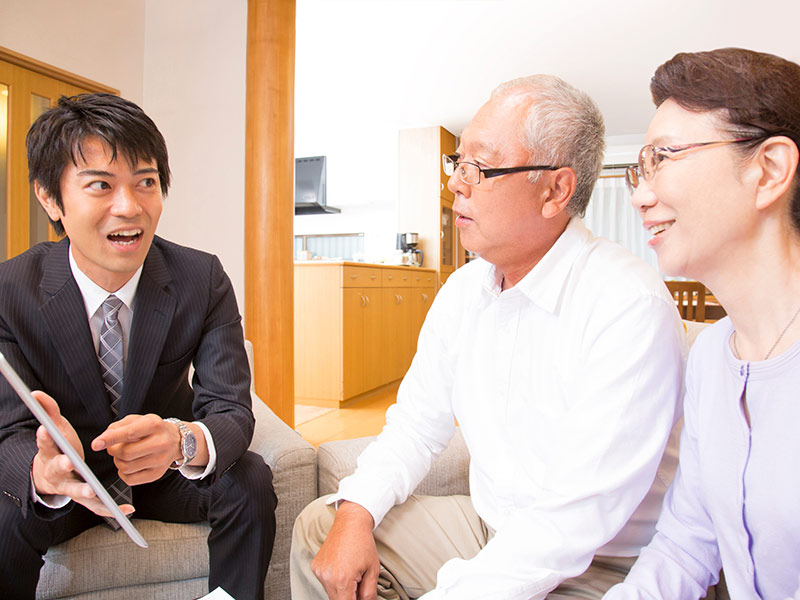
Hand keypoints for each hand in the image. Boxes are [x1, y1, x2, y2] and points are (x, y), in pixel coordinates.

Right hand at [30, 391, 133, 517]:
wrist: (50, 475)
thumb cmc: (58, 447)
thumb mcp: (54, 429)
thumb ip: (48, 411)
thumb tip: (35, 392)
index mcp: (50, 454)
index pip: (45, 444)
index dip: (44, 437)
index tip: (44, 429)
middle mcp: (57, 473)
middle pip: (59, 470)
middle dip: (63, 465)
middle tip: (70, 462)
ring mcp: (69, 487)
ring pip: (76, 492)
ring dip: (84, 491)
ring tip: (95, 490)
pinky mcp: (83, 498)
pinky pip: (96, 506)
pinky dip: (109, 509)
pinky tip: (127, 510)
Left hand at [91, 414, 191, 485]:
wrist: (175, 441)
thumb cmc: (152, 429)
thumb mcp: (138, 420)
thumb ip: (118, 427)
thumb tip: (103, 439)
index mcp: (154, 425)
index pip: (129, 433)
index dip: (110, 439)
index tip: (96, 444)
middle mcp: (160, 442)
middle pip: (125, 453)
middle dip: (113, 451)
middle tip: (115, 447)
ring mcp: (160, 460)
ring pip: (125, 467)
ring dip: (118, 462)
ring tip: (124, 455)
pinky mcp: (156, 474)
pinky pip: (130, 479)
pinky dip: (123, 473)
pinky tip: (130, 464)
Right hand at [311, 501, 379, 599]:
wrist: (350, 523)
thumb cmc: (363, 544)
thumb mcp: (373, 571)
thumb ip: (369, 594)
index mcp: (342, 580)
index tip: (360, 596)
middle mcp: (327, 577)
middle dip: (349, 596)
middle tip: (359, 583)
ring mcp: (319, 572)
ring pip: (330, 592)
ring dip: (341, 589)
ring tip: (351, 572)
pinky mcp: (315, 567)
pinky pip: (325, 581)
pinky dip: (334, 580)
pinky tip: (342, 567)